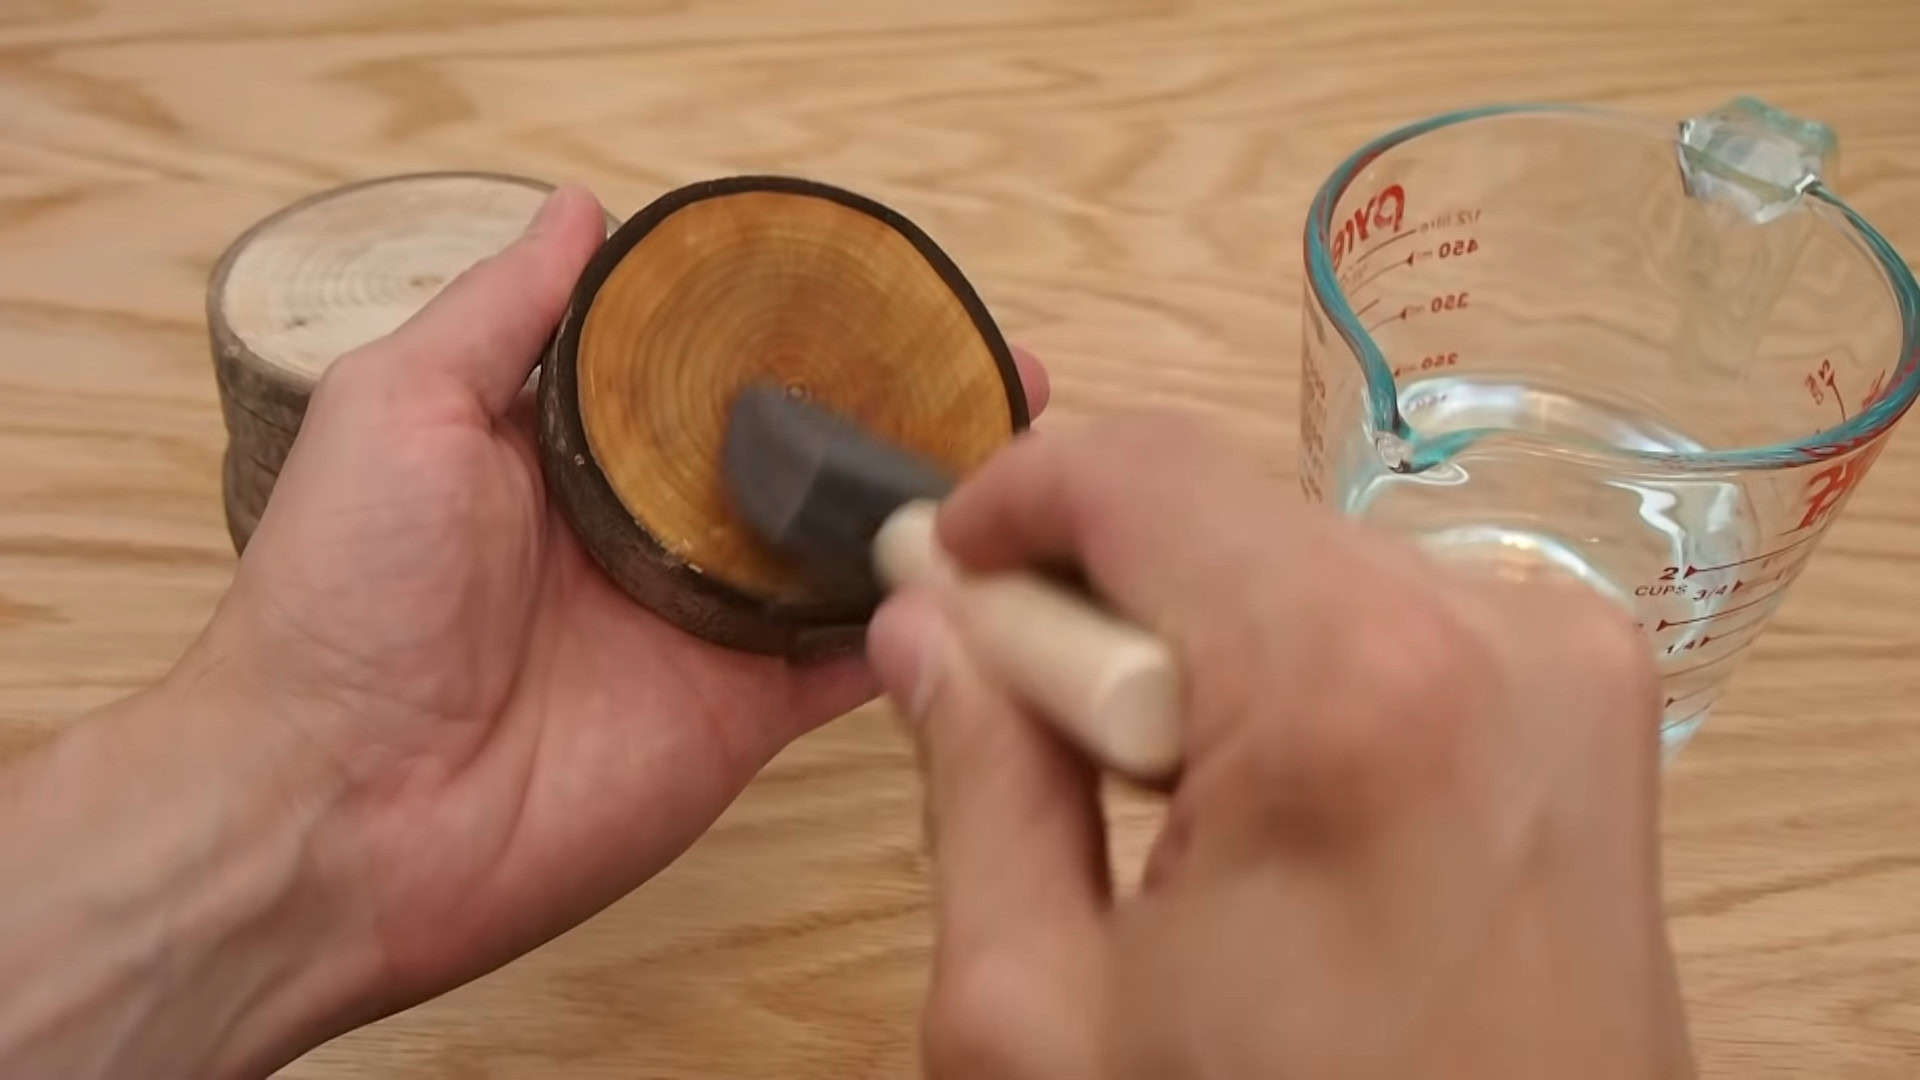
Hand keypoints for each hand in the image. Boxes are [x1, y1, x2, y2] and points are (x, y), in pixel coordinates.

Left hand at [0, 184, 1047, 1076]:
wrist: (339, 810)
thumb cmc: (345, 597)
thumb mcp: (403, 408)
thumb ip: (504, 314)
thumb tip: (581, 209)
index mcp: (578, 452)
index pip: (709, 370)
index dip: (790, 328)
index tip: (876, 287)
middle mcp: (653, 532)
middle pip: (795, 459)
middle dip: (887, 408)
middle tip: (986, 362)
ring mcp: (705, 625)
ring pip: (839, 552)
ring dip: (920, 503)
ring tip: (1016, 446)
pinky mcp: (741, 714)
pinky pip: (848, 663)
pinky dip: (916, 624)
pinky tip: (986, 572)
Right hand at [868, 417, 1690, 1078]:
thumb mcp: (1045, 1017)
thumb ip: (973, 784)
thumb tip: (925, 626)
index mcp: (1355, 686)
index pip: (1141, 473)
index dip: (1009, 502)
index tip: (941, 576)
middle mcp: (1499, 628)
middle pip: (1225, 518)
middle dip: (1104, 604)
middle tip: (1040, 742)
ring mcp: (1573, 663)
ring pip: (1305, 567)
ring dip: (1204, 652)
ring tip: (1182, 823)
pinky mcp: (1600, 707)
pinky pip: (1396, 623)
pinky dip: (1304, 682)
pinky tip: (1284, 822)